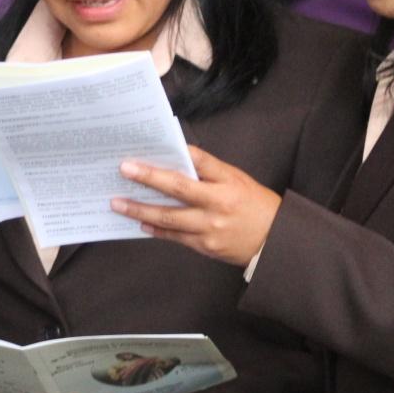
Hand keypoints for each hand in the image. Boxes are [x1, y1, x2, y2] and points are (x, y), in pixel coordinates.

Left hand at [113, 145, 281, 266]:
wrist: (274, 243)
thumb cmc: (255, 206)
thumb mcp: (237, 180)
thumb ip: (210, 172)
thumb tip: (177, 161)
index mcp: (228, 183)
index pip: (200, 161)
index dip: (176, 152)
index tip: (153, 146)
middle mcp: (218, 204)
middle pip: (178, 189)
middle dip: (148, 178)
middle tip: (124, 169)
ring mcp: (210, 228)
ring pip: (169, 218)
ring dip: (140, 209)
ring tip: (118, 203)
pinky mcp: (205, 246)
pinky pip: (175, 237)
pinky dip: (156, 229)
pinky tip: (140, 223)